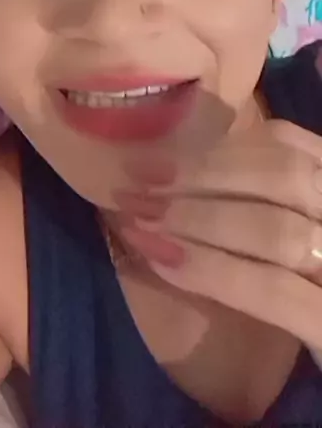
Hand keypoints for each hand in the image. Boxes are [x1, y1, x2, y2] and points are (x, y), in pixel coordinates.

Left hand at [112, 120, 321, 350]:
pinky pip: (273, 291)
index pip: (285, 144)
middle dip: (200, 176)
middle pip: (281, 175)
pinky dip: (214, 271)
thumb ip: (253, 195)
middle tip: (134, 184)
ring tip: (140, 221)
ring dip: (197, 220)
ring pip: (276, 229)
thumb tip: (172, 168)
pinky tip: (164, 262)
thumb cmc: (300, 280)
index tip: (153, 157)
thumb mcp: (289, 224)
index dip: (215, 148)